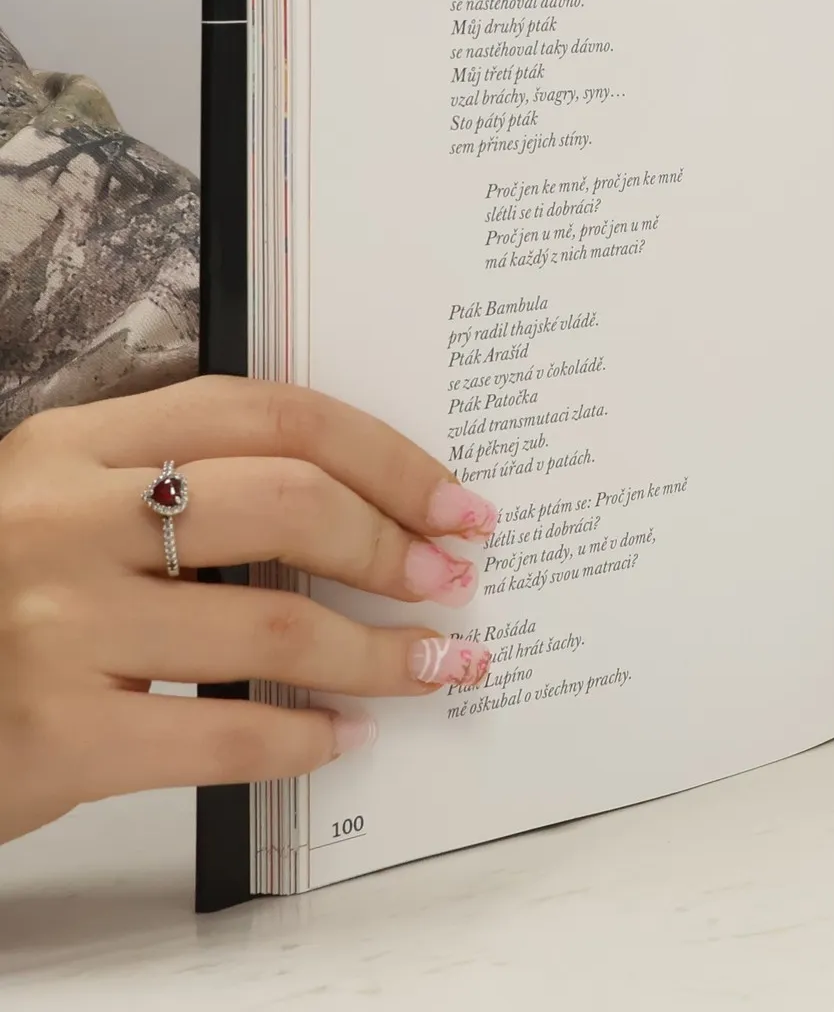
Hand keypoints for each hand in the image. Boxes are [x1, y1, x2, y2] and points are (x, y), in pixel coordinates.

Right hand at [0, 378, 498, 843]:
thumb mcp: (62, 508)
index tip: (455, 501)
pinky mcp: (54, 738)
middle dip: (393, 545)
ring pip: (275, 626)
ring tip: (431, 666)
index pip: (272, 414)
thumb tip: (361, 511)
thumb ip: (180, 485)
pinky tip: (342, 736)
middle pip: (287, 501)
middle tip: (453, 579)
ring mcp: (55, 628)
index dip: (385, 457)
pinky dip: (304, 741)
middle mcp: (62, 520)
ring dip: (378, 653)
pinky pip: (223, 737)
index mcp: (74, 443)